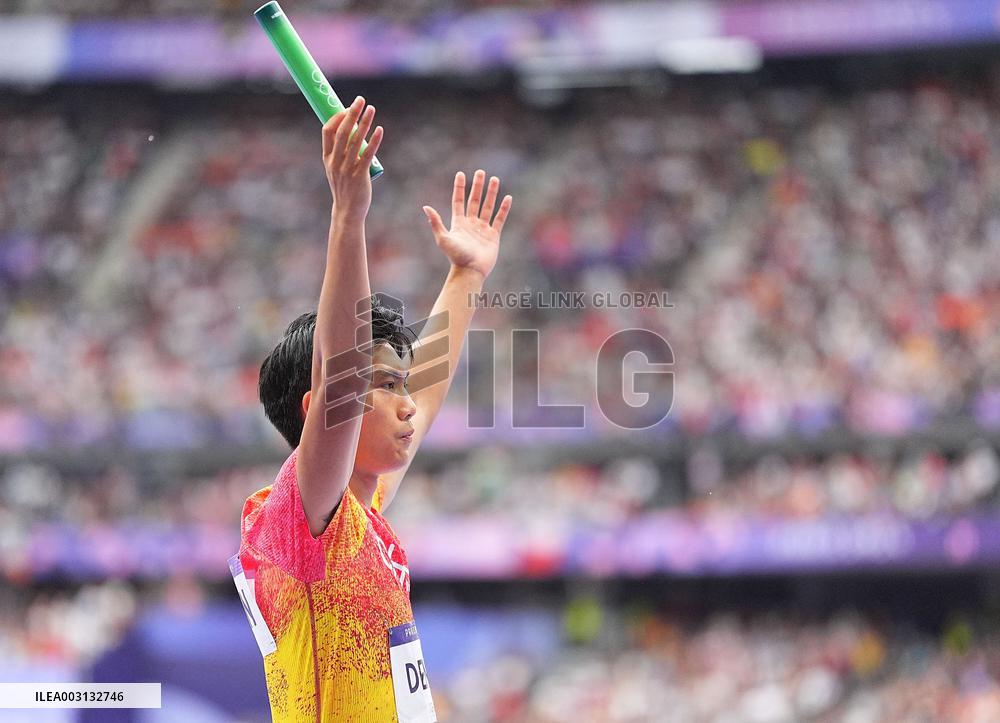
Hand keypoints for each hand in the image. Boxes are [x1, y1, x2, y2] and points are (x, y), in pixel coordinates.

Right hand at [323, 96, 382, 223]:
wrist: (347, 211)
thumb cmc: (345, 188)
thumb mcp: (336, 169)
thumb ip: (340, 153)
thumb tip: (350, 133)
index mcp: (327, 158)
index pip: (327, 131)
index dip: (337, 117)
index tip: (346, 107)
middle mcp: (335, 162)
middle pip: (342, 132)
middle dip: (351, 113)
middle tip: (360, 100)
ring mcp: (347, 169)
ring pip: (356, 140)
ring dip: (364, 122)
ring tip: (371, 109)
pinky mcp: (360, 176)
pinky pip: (368, 154)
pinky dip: (374, 141)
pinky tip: (380, 130)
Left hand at [422, 170, 512, 279]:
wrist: (470, 271)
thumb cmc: (456, 256)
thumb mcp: (443, 238)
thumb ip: (436, 222)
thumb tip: (426, 207)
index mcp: (458, 223)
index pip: (459, 201)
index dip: (459, 188)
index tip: (460, 174)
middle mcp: (471, 224)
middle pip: (474, 200)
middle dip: (477, 186)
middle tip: (481, 172)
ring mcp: (482, 229)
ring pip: (488, 207)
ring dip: (491, 193)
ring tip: (495, 179)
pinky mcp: (493, 236)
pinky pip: (499, 219)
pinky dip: (503, 209)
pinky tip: (507, 198)